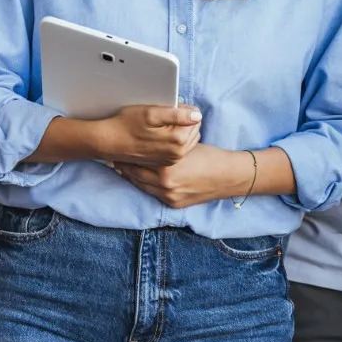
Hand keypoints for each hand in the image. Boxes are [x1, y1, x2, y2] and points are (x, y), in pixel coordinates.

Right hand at [94, 104, 202, 166]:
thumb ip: (177, 114)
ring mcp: (172, 160)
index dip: (184, 109)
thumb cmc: (126, 125)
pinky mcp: (166, 162)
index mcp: (178, 140)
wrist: (109, 142)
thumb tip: (197, 115)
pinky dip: (174, 139)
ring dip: (180, 130)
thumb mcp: (150, 113)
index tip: (169, 107)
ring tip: (161, 125)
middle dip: (184, 121)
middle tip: (164, 116)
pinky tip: (159, 135)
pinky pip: (179, 148)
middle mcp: (178, 154)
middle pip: (194, 129)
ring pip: (188, 139)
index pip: (196, 118)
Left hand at [114, 143, 250, 208]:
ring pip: (142, 185)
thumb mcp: (184, 146)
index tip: (119, 146)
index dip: (128, 152)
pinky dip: (145, 185)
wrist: (227, 176)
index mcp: (167, 167)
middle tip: (115, 156)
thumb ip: (165, 145)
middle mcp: (165, 184)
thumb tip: (150, 138)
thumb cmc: (208, 156)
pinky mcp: (173, 204)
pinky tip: (139, 178)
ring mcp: (169, 196)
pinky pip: (153, 193)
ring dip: (132, 176)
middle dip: (124, 165)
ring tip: (122, 167)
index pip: (139, 159)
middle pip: (136, 174)